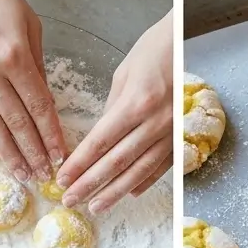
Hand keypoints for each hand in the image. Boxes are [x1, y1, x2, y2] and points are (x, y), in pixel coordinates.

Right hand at [0, 0, 64, 181]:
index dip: (50, 134)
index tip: (60, 155)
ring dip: (8, 153)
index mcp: (15, 58)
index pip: (37, 107)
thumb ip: (38, 70)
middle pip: (16, 122)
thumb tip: (46, 107)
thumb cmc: (4, 4)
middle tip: (43, 174)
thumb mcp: (33, 31)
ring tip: (21, 173)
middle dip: (32, 152)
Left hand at [58, 10, 172, 212]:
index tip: (62, 179)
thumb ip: (112, 109)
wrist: (185, 41)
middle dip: (90, 184)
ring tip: (95, 206)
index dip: (79, 164)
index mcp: (136, 103)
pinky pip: (162, 164)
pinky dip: (145, 181)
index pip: (100, 142)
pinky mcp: (182, 135)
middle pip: (117, 161)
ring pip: (140, 169)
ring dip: (115, 191)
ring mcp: (172, 131)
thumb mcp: (123, 74)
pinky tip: (129, 193)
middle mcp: (156, 121)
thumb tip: (99, 138)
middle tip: (70, 199)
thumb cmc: (152, 50)